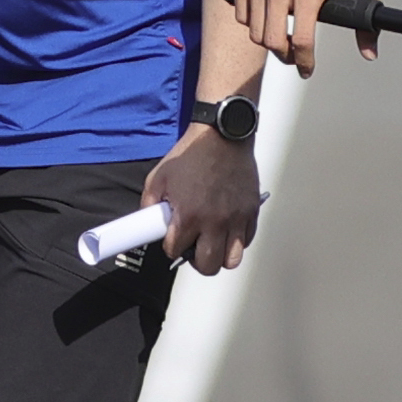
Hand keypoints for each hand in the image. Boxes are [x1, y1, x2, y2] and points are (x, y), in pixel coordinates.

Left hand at [146, 128, 260, 274]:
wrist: (221, 136)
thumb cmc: (193, 154)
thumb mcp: (159, 178)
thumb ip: (150, 204)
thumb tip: (150, 221)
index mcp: (190, 215)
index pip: (176, 251)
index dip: (172, 248)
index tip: (174, 240)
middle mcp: (215, 221)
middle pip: (208, 265)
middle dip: (197, 262)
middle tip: (194, 249)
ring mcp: (236, 218)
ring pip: (232, 259)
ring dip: (220, 255)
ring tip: (213, 244)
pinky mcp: (251, 211)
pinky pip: (247, 240)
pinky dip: (237, 240)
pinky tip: (227, 229)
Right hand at [227, 0, 378, 75]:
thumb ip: (369, 24)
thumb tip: (369, 54)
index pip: (302, 40)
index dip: (305, 62)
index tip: (307, 69)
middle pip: (273, 41)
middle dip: (285, 57)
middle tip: (294, 57)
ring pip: (256, 33)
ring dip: (269, 43)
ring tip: (283, 40)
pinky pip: (242, 16)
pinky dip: (253, 24)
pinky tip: (268, 21)